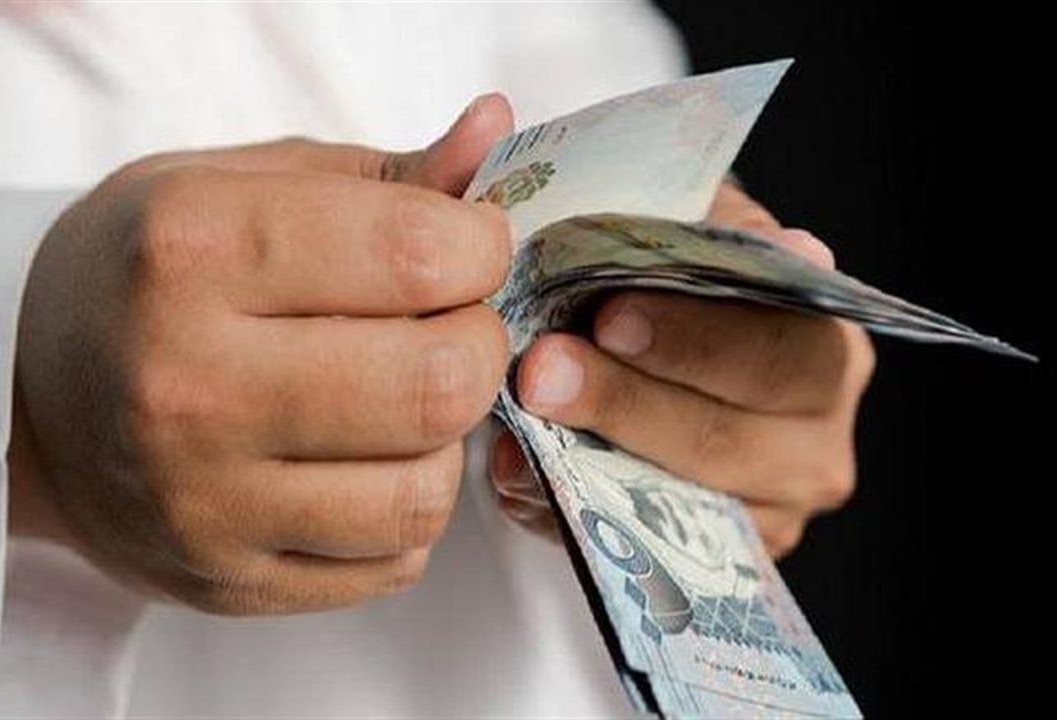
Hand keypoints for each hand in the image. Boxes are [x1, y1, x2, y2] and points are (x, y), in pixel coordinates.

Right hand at [12, 95, 515, 613]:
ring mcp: (203, 500)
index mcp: (188, 251)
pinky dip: (402, 509)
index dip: (479, 246)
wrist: (23, 400)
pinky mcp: (225, 579)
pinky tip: (358, 464)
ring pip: (425, 493)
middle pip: (436, 384)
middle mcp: (187, 385)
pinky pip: (392, 562)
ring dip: (443, 438)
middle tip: (444, 325)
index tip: (465, 246)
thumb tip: (495, 131)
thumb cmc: (141, 274)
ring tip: (397, 399)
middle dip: (477, 344)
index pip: (414, 255)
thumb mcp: (237, 185)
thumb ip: (380, 172)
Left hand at [490, 182, 874, 557]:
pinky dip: (568, 512)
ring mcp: (768, 500)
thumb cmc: (650, 263)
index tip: (609, 314)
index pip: (779, 340)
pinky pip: (636, 548)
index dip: (696, 334)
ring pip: (681, 500)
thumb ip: (612, 191)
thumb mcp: (653, 214)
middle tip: (540, 370)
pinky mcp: (708, 555)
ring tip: (513, 424)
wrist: (637, 330)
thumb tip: (558, 152)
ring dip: (591, 459)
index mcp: (818, 327)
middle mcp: (812, 423)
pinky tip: (513, 474)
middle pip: (731, 433)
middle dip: (629, 403)